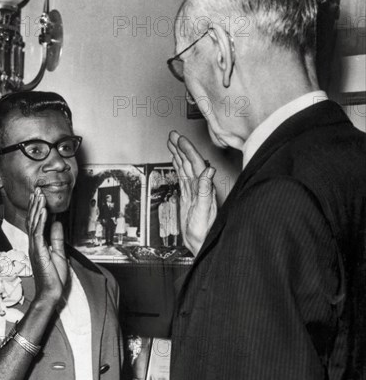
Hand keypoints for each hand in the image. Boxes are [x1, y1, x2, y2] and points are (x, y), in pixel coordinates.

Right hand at [27, 187, 67, 304]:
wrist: (51, 292)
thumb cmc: (54, 277)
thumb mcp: (58, 253)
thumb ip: (57, 238)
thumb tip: (58, 223)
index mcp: (38, 244)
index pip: (36, 222)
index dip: (37, 208)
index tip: (38, 196)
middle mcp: (34, 244)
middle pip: (32, 220)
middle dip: (35, 204)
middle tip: (37, 190)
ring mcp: (34, 247)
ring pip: (34, 224)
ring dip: (37, 209)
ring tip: (39, 195)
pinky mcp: (38, 252)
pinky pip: (38, 234)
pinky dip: (40, 221)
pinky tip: (42, 211)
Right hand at [168, 130, 216, 255]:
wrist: (200, 244)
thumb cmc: (203, 232)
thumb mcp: (204, 211)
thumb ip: (205, 190)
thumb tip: (208, 171)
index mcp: (204, 188)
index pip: (195, 164)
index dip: (188, 150)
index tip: (180, 139)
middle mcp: (200, 187)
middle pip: (189, 162)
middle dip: (181, 147)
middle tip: (173, 135)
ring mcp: (193, 190)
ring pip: (184, 167)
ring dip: (178, 154)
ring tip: (171, 142)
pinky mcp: (188, 196)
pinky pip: (182, 176)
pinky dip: (177, 166)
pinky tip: (174, 161)